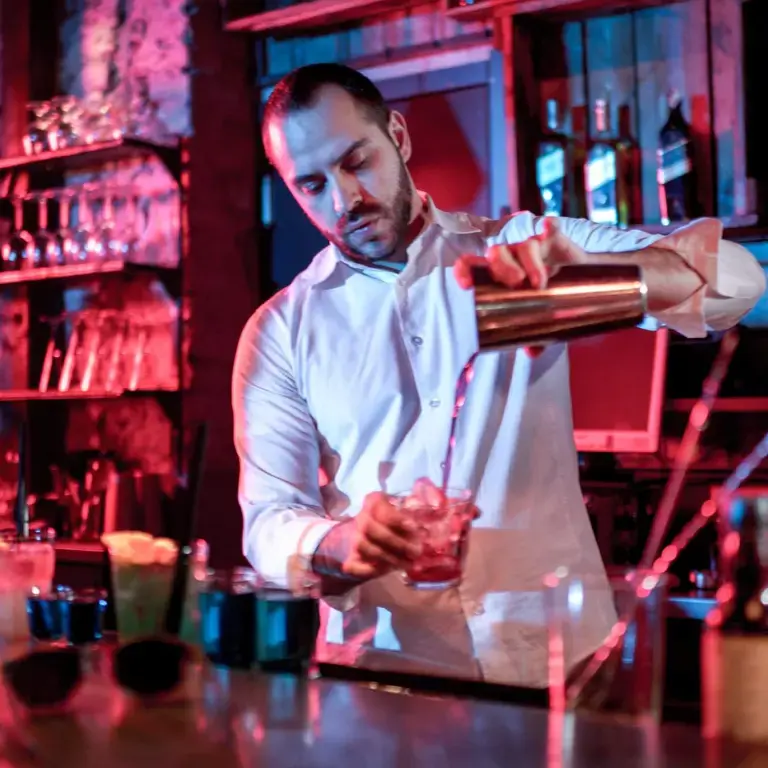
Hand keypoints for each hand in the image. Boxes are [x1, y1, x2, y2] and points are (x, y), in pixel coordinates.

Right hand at [341, 491, 421, 579]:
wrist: (376, 538)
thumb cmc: (396, 524)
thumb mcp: (404, 515)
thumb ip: (411, 520)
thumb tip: (423, 532)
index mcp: (374, 503)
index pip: (378, 504)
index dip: (395, 517)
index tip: (413, 527)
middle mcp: (362, 518)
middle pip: (369, 527)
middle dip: (395, 542)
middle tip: (415, 552)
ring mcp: (354, 538)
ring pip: (364, 547)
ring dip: (388, 558)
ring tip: (407, 564)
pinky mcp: (351, 558)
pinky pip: (355, 565)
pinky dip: (371, 570)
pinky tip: (389, 570)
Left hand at [454, 218, 587, 357]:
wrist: (585, 286)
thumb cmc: (553, 301)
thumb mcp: (542, 321)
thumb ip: (535, 335)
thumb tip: (531, 352)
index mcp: (499, 276)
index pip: (474, 267)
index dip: (465, 271)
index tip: (466, 284)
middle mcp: (512, 258)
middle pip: (497, 253)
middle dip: (502, 268)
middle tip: (515, 283)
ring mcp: (533, 247)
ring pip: (523, 246)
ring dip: (529, 262)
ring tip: (539, 283)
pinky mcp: (555, 240)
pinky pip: (550, 230)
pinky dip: (548, 229)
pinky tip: (547, 230)